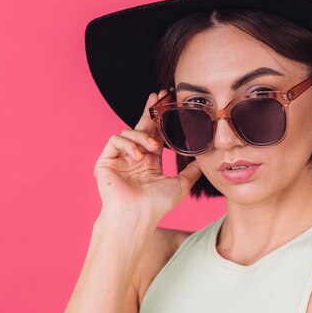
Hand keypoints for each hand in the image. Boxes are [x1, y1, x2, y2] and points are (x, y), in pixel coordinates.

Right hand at [93, 89, 202, 222]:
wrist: (137, 216)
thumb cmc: (157, 205)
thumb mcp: (181, 184)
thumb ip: (192, 171)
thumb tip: (205, 159)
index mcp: (150, 163)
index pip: (155, 134)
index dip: (161, 119)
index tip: (168, 102)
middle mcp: (134, 159)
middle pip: (141, 127)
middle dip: (149, 110)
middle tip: (157, 96)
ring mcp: (119, 159)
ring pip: (128, 132)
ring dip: (141, 137)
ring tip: (152, 149)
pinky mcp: (106, 161)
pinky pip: (115, 140)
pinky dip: (128, 144)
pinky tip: (138, 156)